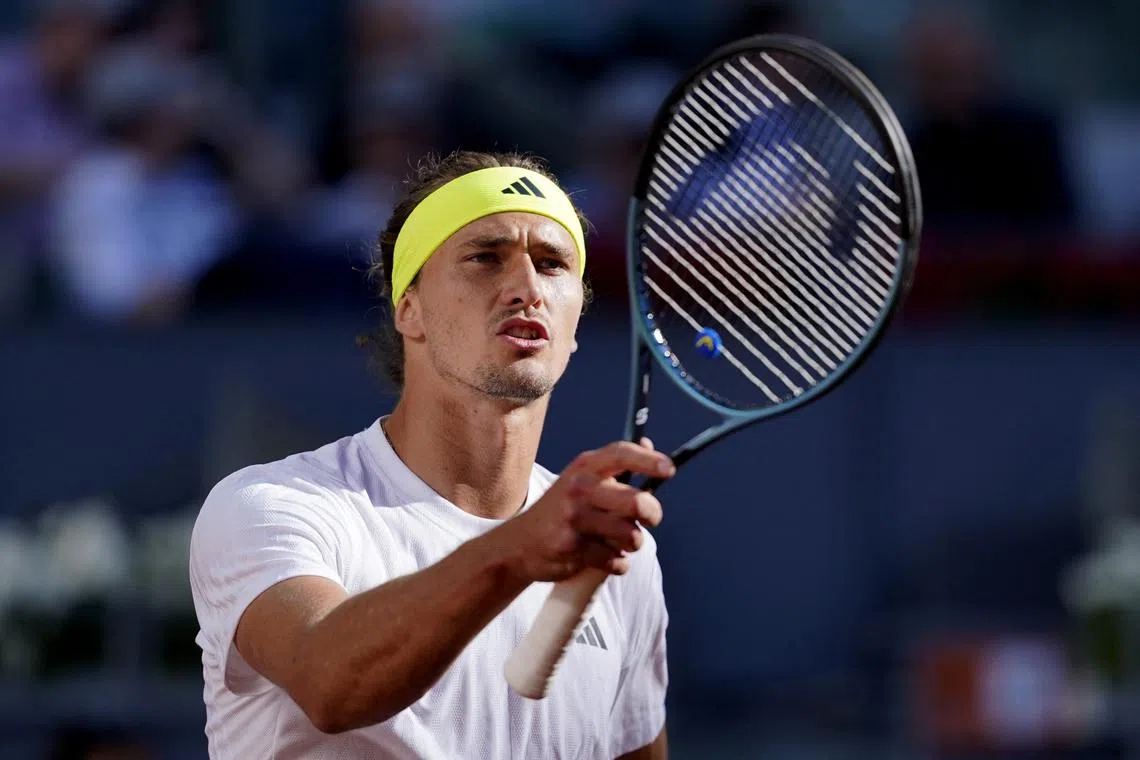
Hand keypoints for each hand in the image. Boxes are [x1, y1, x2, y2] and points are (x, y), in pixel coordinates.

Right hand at [498, 438, 673, 582]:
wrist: (520, 544)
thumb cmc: (561, 510)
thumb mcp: (581, 479)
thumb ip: (615, 466)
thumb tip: (648, 443)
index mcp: (585, 468)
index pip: (621, 455)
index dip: (648, 460)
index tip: (669, 469)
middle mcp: (579, 489)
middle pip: (637, 503)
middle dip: (653, 514)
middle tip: (651, 519)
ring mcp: (574, 519)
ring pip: (631, 536)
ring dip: (632, 543)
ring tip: (619, 541)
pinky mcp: (572, 548)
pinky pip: (615, 560)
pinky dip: (616, 563)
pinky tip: (604, 557)